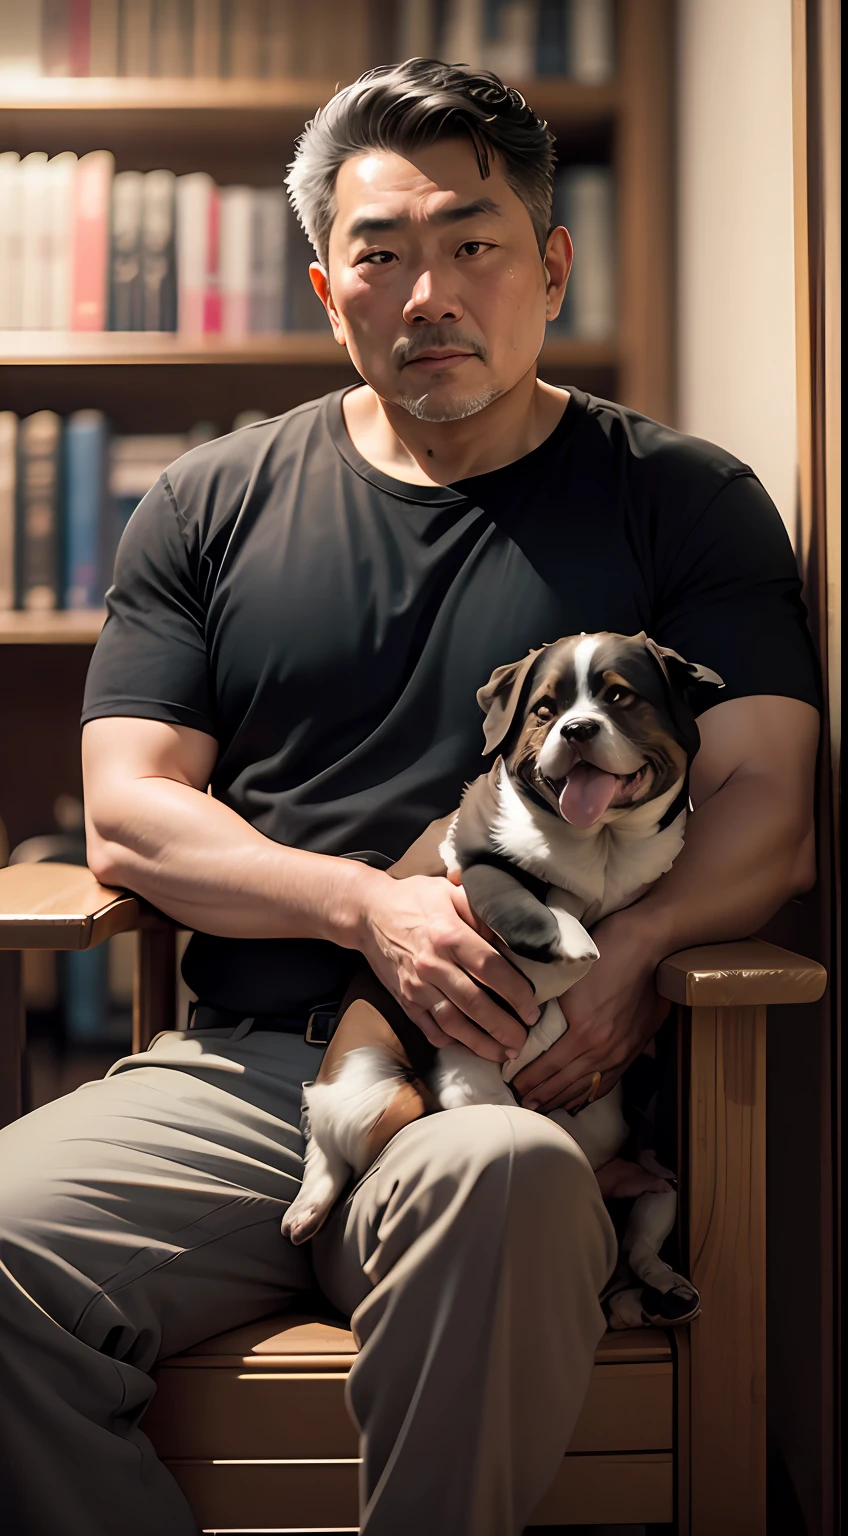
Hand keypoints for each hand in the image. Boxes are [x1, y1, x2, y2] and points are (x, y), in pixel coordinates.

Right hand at [356, 871, 539, 1062]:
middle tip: (523, 1040)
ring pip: (453, 1024)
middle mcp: (431, 964)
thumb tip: (511, 933)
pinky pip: (430, 1028)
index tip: (532, 1008)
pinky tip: (470, 1047)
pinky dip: (451, 1042)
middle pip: (475, 1004)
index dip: (515, 992)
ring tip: (504, 1053)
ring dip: (481, 1043)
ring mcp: (415, 986)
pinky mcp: (404, 1000)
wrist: (367, 912)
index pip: (490, 969)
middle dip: (503, 1027)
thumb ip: (481, 910)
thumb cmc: (414, 899)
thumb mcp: (450, 890)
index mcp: (448, 934)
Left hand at [511, 907, 670, 1111]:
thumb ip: (551, 1007)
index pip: (548, 1065)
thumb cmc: (606, 952)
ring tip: (544, 1107)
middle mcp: (603, 1048)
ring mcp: (621, 1051)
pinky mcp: (634, 1048)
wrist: (648, 945)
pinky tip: (579, 1100)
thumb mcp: (568, 979)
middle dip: (541, 1094)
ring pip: (587, 1085)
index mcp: (584, 1032)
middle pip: (565, 1081)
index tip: (512, 1084)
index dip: (528, 1078)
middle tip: (523, 1104)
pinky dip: (591, 1093)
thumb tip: (529, 1024)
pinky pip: (609, 1080)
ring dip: (563, 1098)